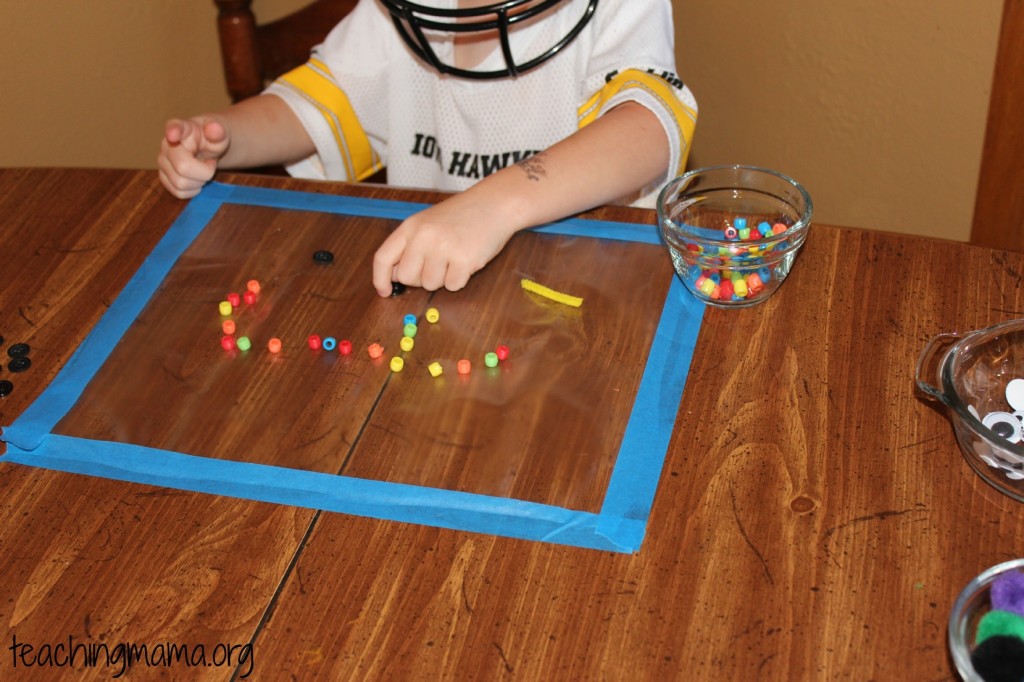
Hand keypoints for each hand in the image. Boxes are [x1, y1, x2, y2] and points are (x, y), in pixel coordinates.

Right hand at [157, 117, 229, 198]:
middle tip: (210, 164)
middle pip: (183, 168)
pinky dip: (193, 190)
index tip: (173, 134)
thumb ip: (218, 132)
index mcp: (182, 128)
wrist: (206, 148)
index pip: (175, 127)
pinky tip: (196, 179)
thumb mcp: (220, 134)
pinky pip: (179, 193)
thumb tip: (215, 128)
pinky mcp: (163, 177)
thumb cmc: (212, 139)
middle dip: (204, 172)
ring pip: (180, 184)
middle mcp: (167, 144)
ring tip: (203, 170)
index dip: (173, 131)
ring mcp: (162, 162)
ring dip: (199, 182)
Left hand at [371, 194, 518, 295]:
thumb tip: (394, 276)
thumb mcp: (427, 223)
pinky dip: (460, 279)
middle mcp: (423, 237)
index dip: (380, 279)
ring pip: (430, 285)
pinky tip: (467, 260)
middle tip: (437, 263)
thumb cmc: (461, 216)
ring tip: (454, 257)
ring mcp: (443, 248)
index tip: (384, 291)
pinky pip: (453, 286)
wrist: (494, 205)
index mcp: (410, 227)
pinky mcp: (464, 260)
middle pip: (407, 278)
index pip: (383, 258)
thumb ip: (409, 246)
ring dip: (443, 278)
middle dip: (420, 278)